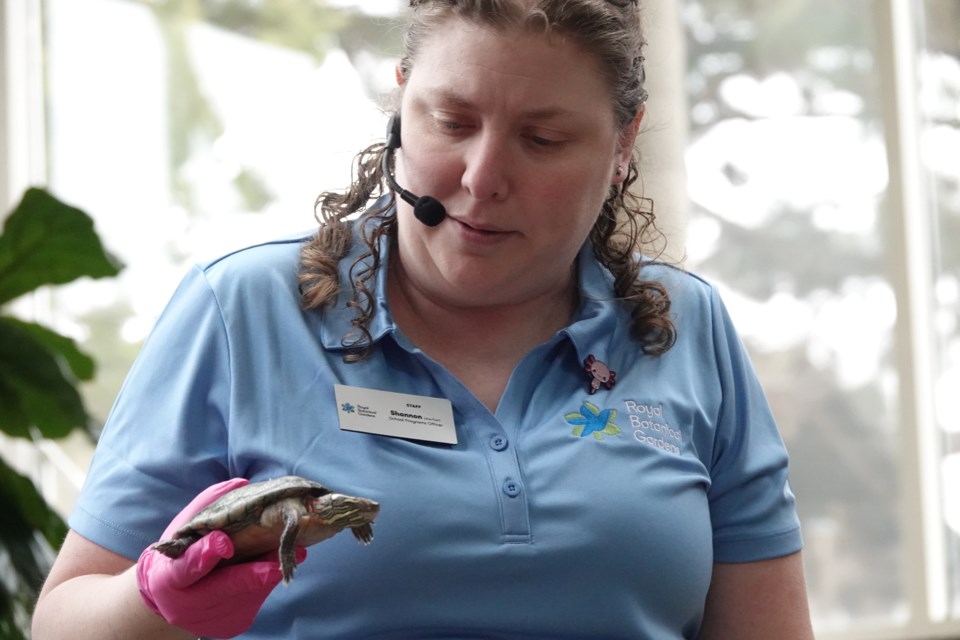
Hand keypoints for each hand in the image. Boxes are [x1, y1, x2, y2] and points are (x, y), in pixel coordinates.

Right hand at [136, 478, 305, 638]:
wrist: (172, 600)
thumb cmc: (180, 554)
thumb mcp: (185, 529)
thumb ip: (210, 506)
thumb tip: (242, 483)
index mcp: (168, 578)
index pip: (185, 568)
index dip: (204, 555)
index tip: (224, 542)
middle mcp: (186, 606)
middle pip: (222, 590)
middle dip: (252, 576)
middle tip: (278, 562)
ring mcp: (210, 619)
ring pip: (246, 597)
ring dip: (269, 574)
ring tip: (293, 554)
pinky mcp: (231, 624)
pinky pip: (254, 601)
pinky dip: (266, 582)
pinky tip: (278, 565)